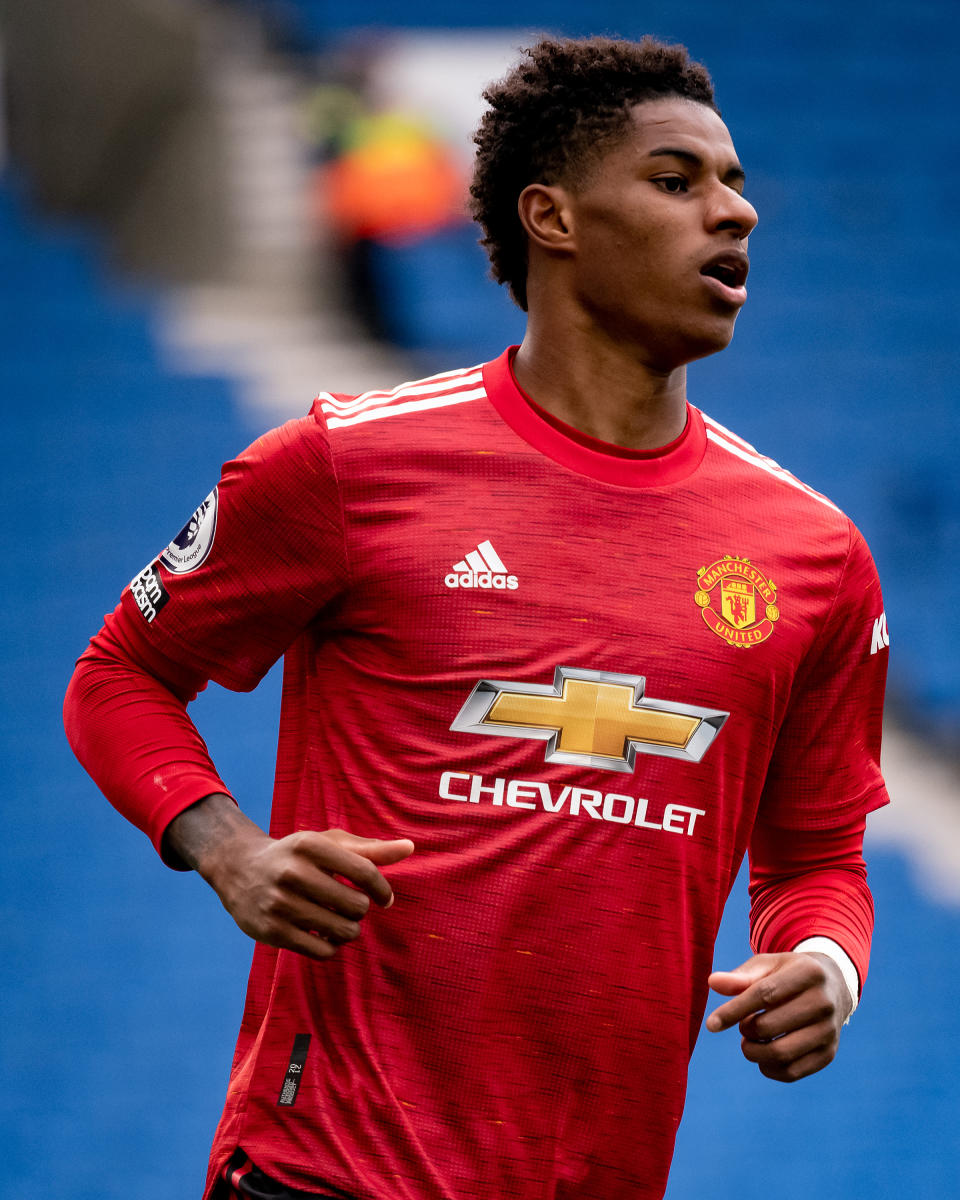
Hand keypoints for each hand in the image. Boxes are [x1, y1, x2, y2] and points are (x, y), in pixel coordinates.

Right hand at [165, 794, 414, 962]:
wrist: (239, 868)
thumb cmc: (297, 855)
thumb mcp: (328, 843)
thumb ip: (370, 848)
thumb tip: (410, 848)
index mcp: (310, 845)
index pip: (364, 872)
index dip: (382, 889)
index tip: (385, 898)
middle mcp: (292, 872)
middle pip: (356, 905)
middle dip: (360, 910)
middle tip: (350, 906)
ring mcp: (279, 904)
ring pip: (342, 931)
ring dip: (349, 930)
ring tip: (340, 921)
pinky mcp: (271, 932)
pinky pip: (322, 952)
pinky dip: (332, 947)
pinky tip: (325, 935)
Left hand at [705, 952, 852, 1081]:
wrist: (832, 987)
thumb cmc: (788, 974)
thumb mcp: (767, 966)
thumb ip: (740, 977)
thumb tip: (712, 982)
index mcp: (808, 973)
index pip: (764, 994)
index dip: (734, 1010)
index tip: (711, 1024)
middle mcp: (824, 1002)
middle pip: (769, 1026)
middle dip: (745, 1030)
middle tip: (743, 1025)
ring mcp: (829, 1031)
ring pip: (781, 1053)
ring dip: (754, 1052)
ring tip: (750, 1042)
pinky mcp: (828, 1053)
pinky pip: (792, 1072)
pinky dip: (768, 1069)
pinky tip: (762, 1057)